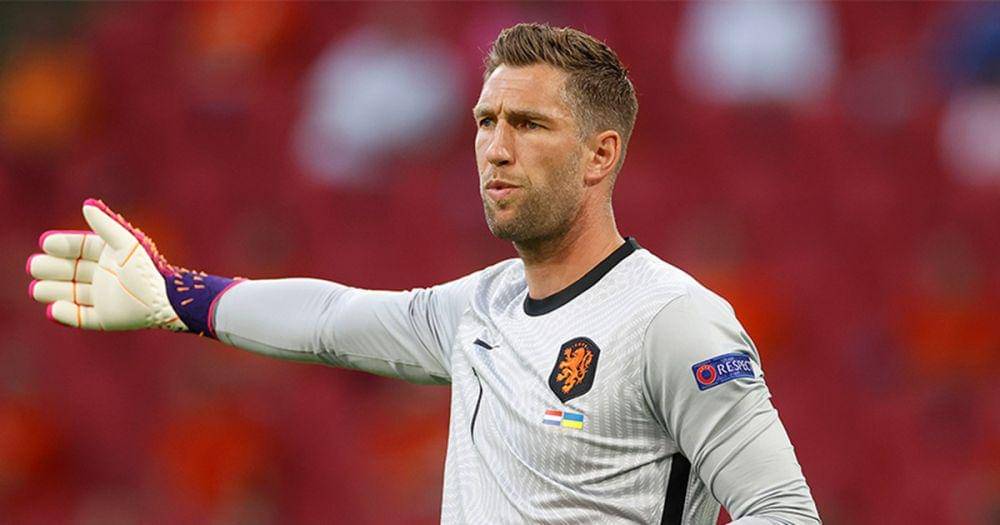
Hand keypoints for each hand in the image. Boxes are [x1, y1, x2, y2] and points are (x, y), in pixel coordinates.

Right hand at [27, 199, 237, 335]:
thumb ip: (106, 226)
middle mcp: (104, 275)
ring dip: (53, 291)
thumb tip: (86, 205)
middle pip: (71, 271)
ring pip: (71, 293)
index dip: (62, 245)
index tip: (46, 243)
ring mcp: (104, 297)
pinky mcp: (106, 318)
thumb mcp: (126, 244)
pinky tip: (54, 309)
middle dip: (51, 268)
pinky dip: (66, 314)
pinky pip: (81, 318)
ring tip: (36, 289)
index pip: (79, 247)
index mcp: (109, 255)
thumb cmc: (147, 269)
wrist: (165, 301)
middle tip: (35, 266)